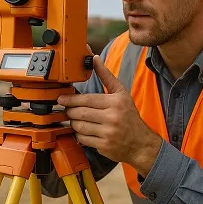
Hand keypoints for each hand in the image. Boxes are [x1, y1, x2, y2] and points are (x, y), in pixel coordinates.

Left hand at [57, 55, 162, 176]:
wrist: (140, 142)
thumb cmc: (129, 116)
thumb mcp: (121, 93)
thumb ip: (106, 76)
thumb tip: (94, 58)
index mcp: (116, 102)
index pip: (87, 99)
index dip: (71, 99)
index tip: (62, 98)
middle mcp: (113, 117)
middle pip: (80, 113)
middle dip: (70, 111)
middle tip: (67, 109)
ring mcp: (108, 133)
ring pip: (79, 126)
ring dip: (73, 122)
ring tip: (76, 119)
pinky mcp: (104, 145)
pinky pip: (83, 138)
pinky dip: (79, 134)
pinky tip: (83, 131)